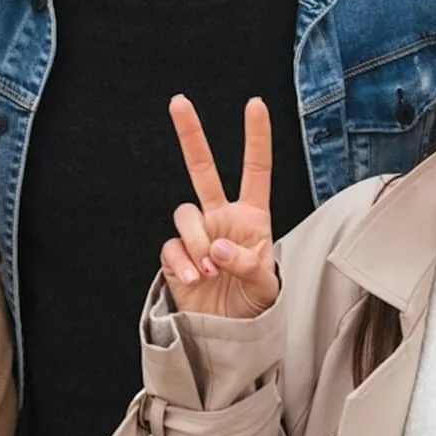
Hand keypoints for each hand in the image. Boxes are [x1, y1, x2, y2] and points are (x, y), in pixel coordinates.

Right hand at [159, 95, 279, 318]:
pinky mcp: (176, 256)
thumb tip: (220, 247)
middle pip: (202, 169)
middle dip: (190, 134)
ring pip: (185, 215)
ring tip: (211, 270)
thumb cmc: (254, 304)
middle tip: (179, 101)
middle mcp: (221, 218)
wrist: (227, 334)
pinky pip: (171, 248)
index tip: (255, 105)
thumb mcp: (264, 286)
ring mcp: (197, 235)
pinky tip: (195, 280)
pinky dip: (182, 263)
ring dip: (197, 241)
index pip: (255, 170)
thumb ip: (248, 263)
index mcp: (251, 217)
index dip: (256, 137)